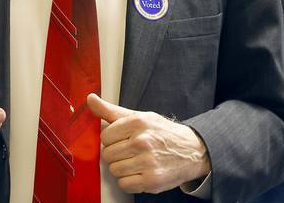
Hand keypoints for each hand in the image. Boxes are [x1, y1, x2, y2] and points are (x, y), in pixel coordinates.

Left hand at [87, 94, 209, 193]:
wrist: (192, 150)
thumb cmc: (163, 133)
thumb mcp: (140, 116)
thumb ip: (112, 111)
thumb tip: (91, 99)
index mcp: (138, 122)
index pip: (105, 136)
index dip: (111, 140)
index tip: (121, 140)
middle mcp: (143, 141)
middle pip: (108, 155)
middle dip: (116, 154)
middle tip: (129, 151)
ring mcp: (147, 162)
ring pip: (114, 170)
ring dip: (122, 168)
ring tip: (135, 161)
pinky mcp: (152, 181)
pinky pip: (124, 184)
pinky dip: (129, 181)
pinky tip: (139, 172)